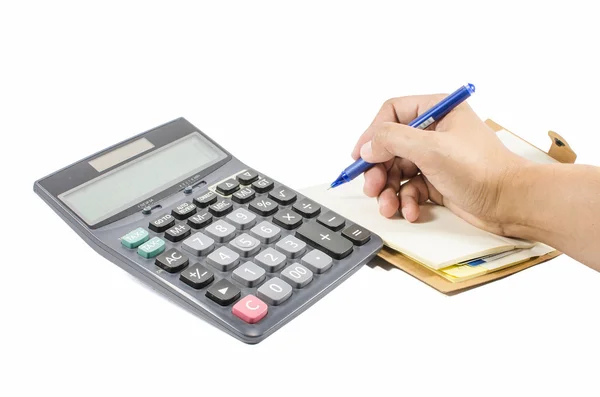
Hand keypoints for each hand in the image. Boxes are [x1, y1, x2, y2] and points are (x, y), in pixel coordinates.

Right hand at [351, 94, 530, 234]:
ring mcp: (435, 157)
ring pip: (396, 170)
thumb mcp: (432, 149)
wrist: (510, 203)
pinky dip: (406, 201)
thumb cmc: (482, 170)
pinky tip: (411, 211)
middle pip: (390, 145)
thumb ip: (394, 140)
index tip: (360, 155)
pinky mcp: (436, 180)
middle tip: (371, 187)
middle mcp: (434, 131)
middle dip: (378, 169)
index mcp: (436, 110)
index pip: (392, 113)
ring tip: (388, 206)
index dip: (372, 134)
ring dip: (388, 190)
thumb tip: (368, 146)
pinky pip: (409, 188)